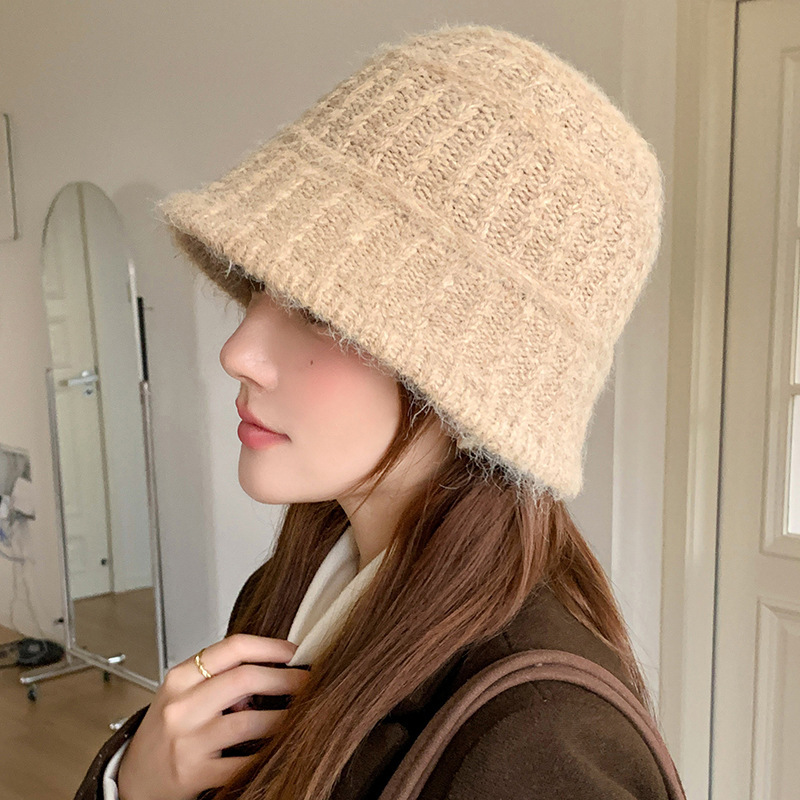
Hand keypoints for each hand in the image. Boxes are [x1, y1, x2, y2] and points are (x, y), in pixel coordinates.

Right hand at [116, 633, 308, 799]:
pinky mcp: (194, 774)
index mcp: (180, 678)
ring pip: (251, 721)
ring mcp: (187, 741)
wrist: (134, 779)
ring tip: (301, 714)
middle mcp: (182, 706)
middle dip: (286, 678)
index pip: (233, 648)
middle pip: (245, 679)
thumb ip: (219, 676)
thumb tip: (276, 665)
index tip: (294, 652)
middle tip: (308, 682)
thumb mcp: (184, 694)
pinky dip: (268, 753)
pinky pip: (244, 762)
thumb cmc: (167, 731)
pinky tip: (280, 747)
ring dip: (284, 718)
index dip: (271, 646)